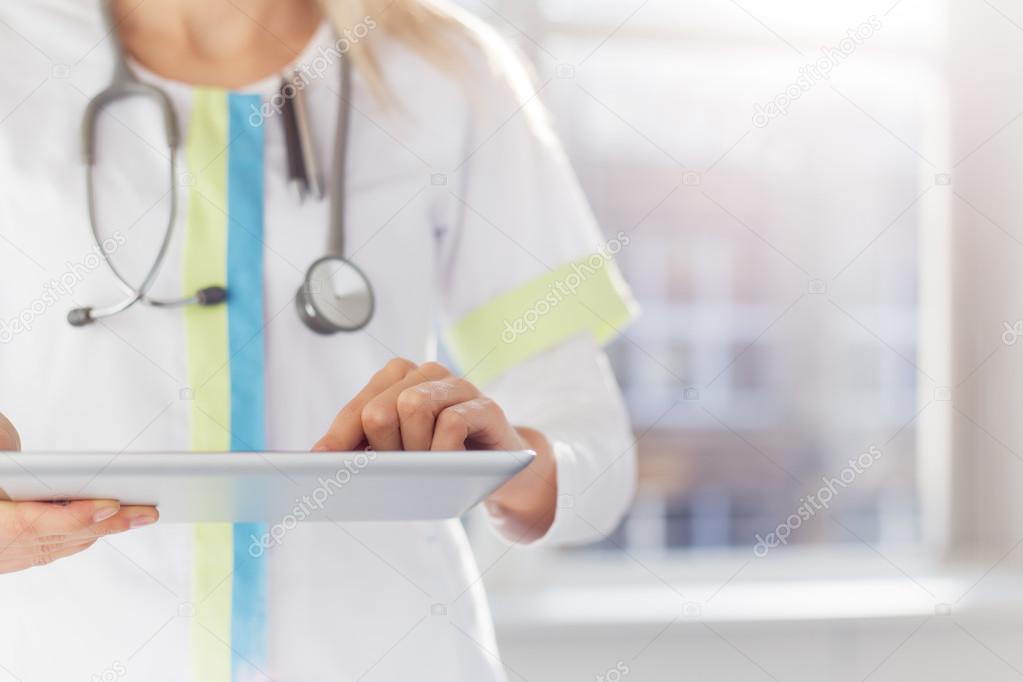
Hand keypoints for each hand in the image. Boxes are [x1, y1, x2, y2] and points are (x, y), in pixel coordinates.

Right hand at [0, 413, 158, 573]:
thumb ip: (5, 448)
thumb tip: (44, 456)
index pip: (33, 525)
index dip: (75, 516)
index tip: (110, 504)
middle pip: (58, 537)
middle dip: (106, 523)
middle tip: (147, 510)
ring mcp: (2, 555)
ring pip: (61, 544)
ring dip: (103, 530)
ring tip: (142, 515)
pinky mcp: (11, 555)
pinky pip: (55, 547)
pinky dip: (85, 533)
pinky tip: (112, 519)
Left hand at [314, 359, 556, 540]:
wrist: (502, 471)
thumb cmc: (443, 459)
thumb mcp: (402, 454)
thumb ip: (367, 448)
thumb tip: (322, 460)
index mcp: (399, 379)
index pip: (359, 407)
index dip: (338, 438)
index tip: (320, 462)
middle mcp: (427, 374)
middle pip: (381, 409)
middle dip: (383, 450)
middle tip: (398, 471)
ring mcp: (459, 386)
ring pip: (413, 407)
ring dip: (415, 449)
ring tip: (427, 467)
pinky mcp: (487, 406)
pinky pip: (452, 423)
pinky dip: (444, 450)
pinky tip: (448, 464)